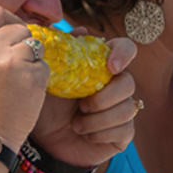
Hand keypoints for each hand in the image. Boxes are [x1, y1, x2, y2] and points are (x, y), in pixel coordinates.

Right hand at [0, 5, 49, 150]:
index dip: (7, 20)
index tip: (11, 34)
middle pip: (19, 28)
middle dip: (22, 44)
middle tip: (15, 66)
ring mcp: (12, 61)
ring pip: (35, 45)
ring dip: (32, 60)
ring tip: (17, 81)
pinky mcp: (33, 76)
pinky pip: (44, 65)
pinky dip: (39, 77)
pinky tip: (25, 93)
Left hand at [31, 38, 137, 167]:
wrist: (44, 142)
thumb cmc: (47, 107)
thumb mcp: (47, 79)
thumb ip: (61, 53)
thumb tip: (80, 30)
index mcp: (100, 68)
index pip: (125, 49)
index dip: (123, 53)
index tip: (110, 66)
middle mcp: (115, 87)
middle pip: (129, 83)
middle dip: (104, 97)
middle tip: (81, 106)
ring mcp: (122, 111)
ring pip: (127, 109)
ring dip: (97, 119)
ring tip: (76, 124)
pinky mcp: (123, 134)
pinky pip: (125, 130)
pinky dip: (100, 134)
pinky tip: (85, 135)